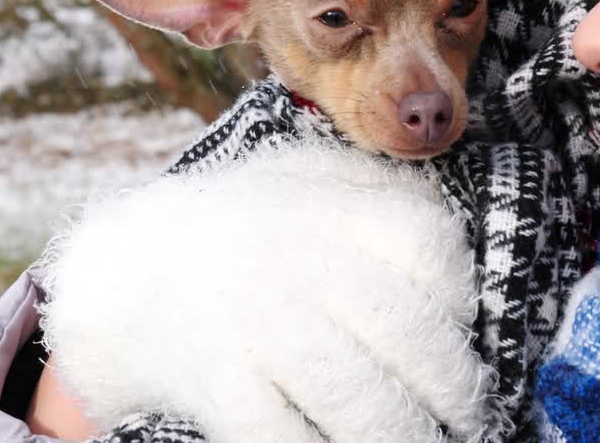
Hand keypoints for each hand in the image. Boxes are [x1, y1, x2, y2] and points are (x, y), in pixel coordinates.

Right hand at [38, 140, 493, 442]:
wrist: (128, 265)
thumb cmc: (248, 228)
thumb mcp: (308, 181)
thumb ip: (377, 201)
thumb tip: (457, 270)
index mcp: (327, 202)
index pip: (426, 243)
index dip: (459, 293)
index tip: (462, 324)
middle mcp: (294, 258)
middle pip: (406, 329)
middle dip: (455, 384)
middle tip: (470, 412)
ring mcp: (253, 322)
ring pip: (357, 397)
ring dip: (406, 434)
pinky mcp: (216, 380)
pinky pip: (284, 436)